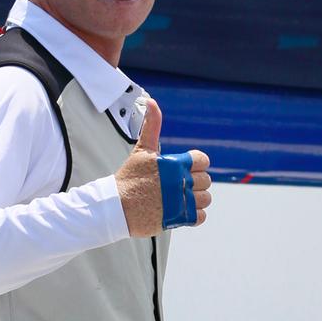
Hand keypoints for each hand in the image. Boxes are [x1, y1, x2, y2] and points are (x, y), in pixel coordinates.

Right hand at [115, 99, 210, 236]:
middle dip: (194, 182)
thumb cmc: (129, 178)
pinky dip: (194, 215)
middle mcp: (180, 181)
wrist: (116, 207)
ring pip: (205, 198)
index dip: (196, 165)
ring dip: (196, 199)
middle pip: (206, 180)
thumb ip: (152, 126)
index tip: (184, 170)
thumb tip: (151, 102)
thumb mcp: (142, 150)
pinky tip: (181, 212)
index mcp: (175, 163)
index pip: (202, 160)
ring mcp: (180, 201)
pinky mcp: (178, 218)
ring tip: (180, 199)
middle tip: (178, 186)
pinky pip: (200, 217)